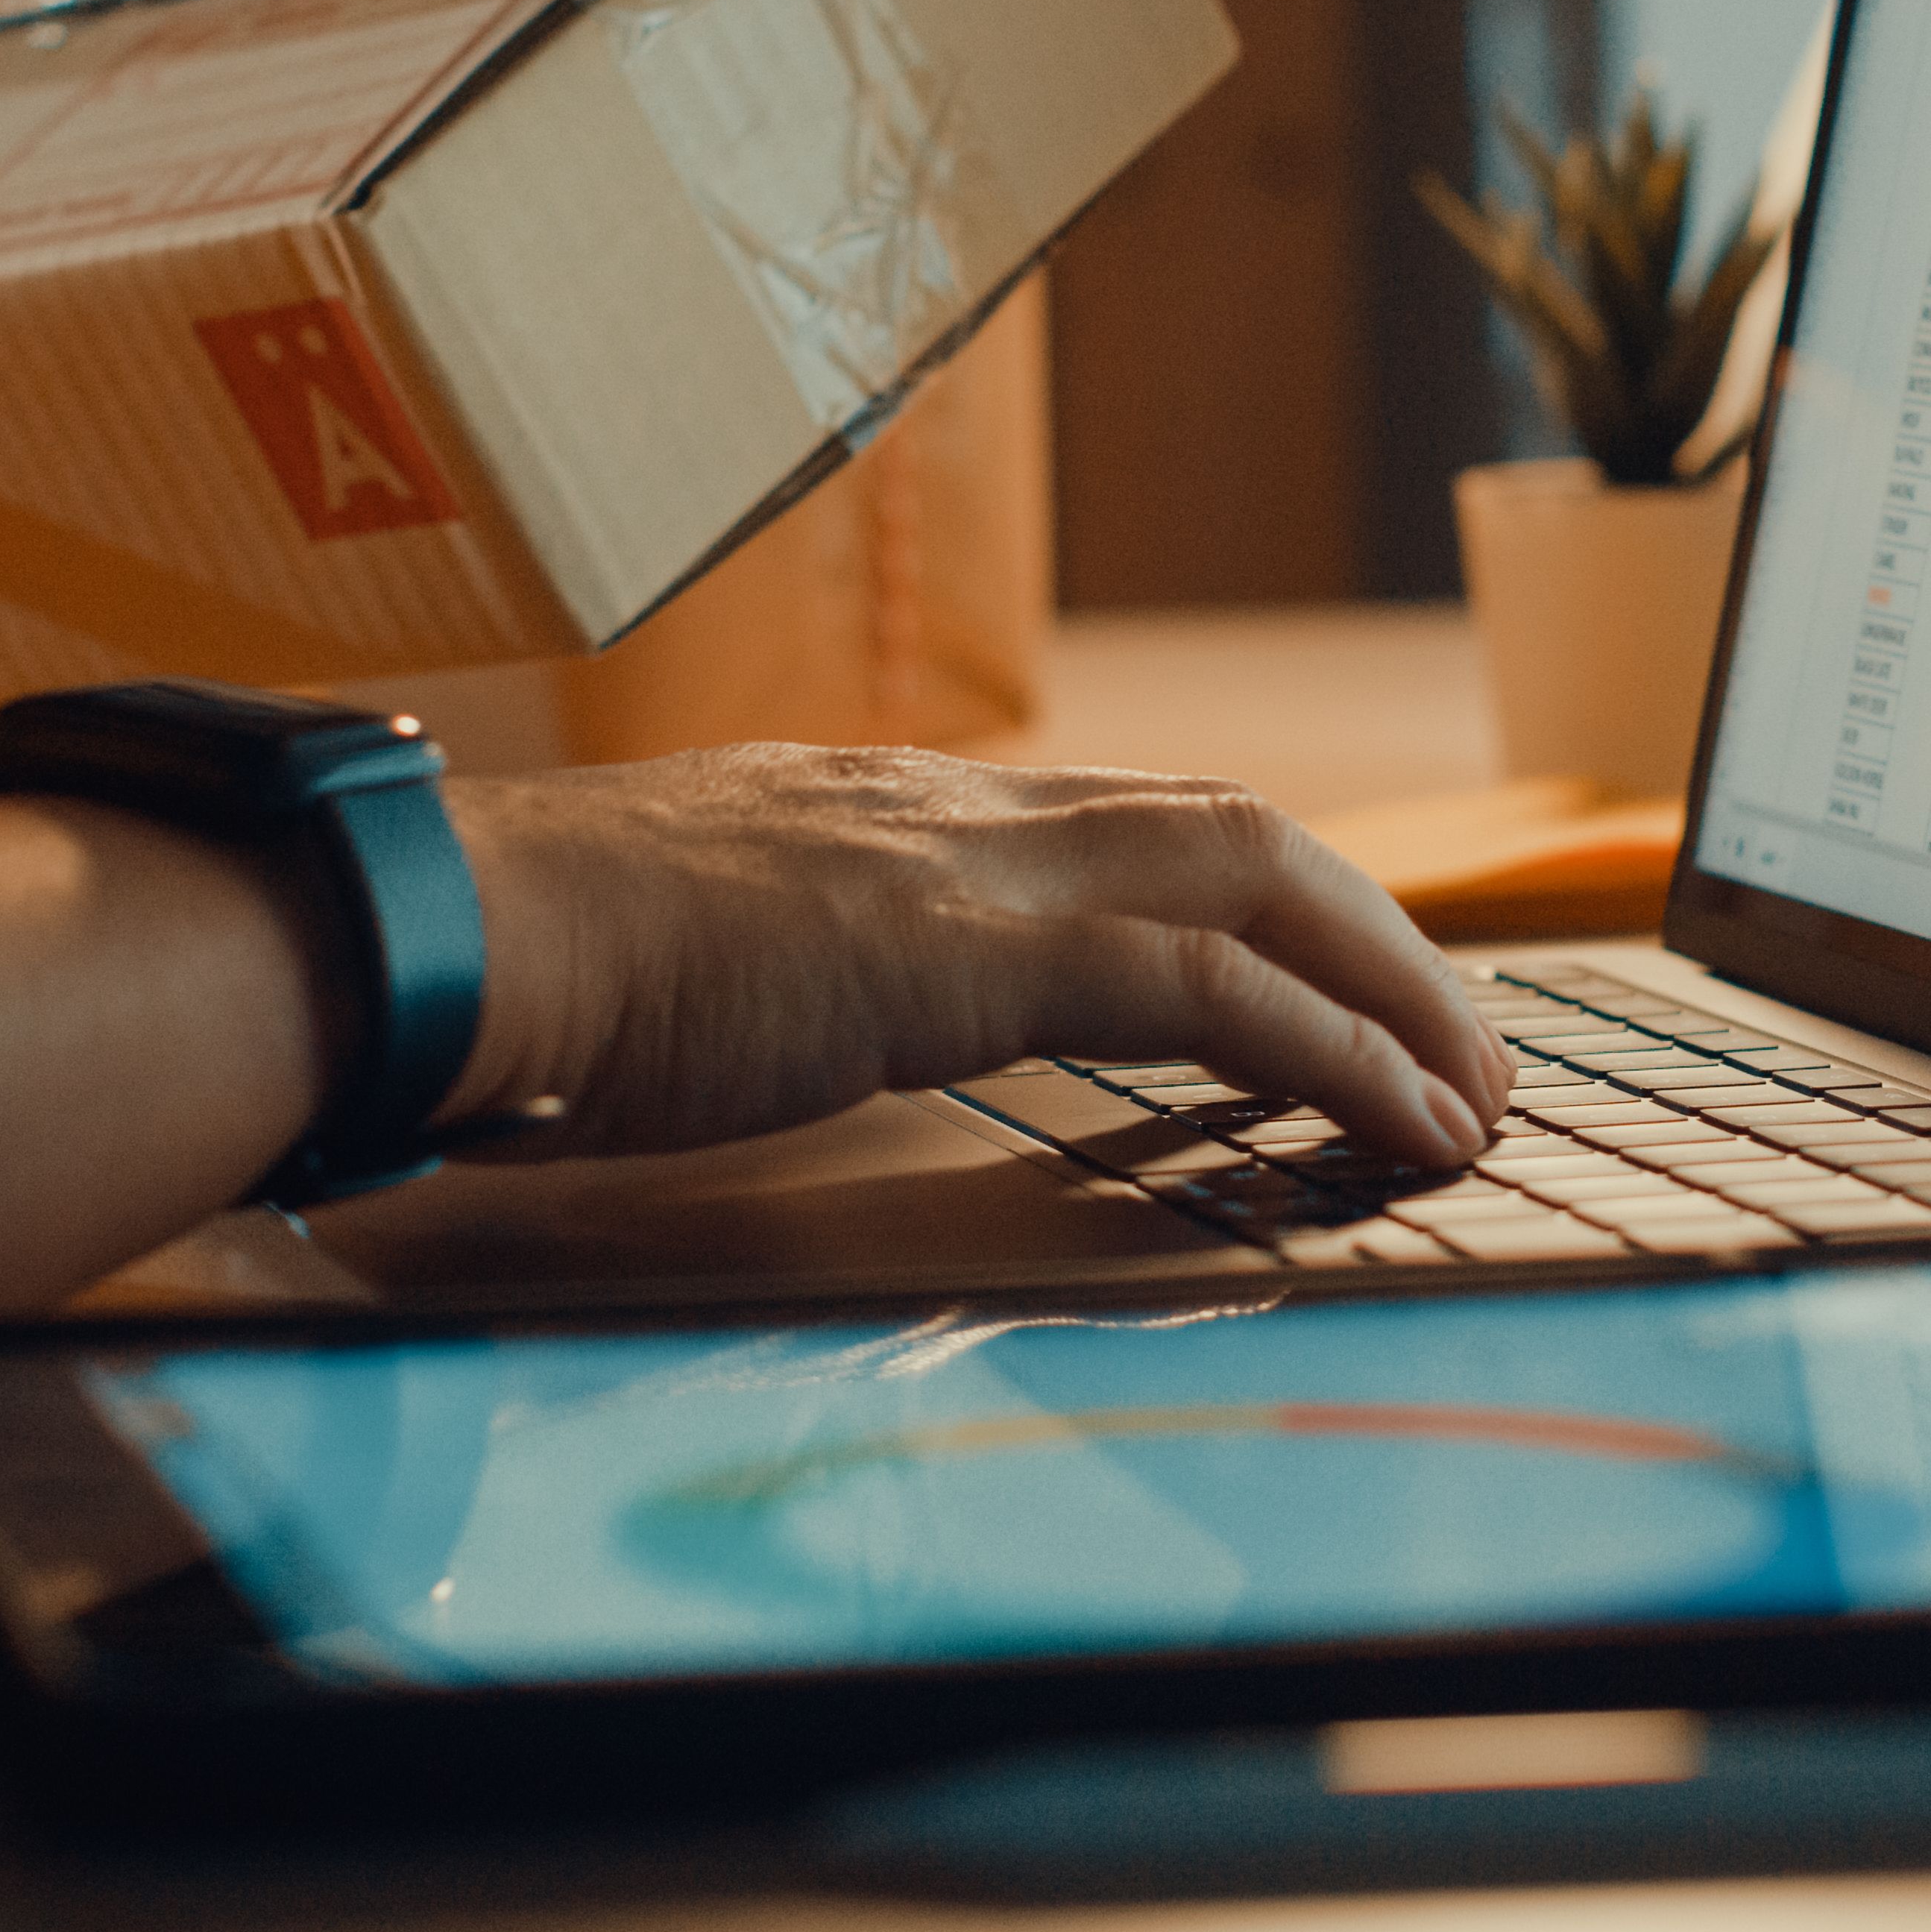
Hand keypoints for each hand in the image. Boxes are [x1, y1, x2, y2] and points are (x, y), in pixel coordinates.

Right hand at [447, 746, 1510, 1168]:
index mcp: (893, 811)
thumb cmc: (527, 969)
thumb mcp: (689, 953)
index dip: (1253, 897)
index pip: (1127, 821)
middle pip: (1235, 829)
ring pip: (1260, 881)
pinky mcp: (978, 950)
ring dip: (1391, 988)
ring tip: (1471, 1093)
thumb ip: (772, 969)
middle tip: (1461, 1044)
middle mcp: (958, 808)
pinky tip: (1403, 1123)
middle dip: (1373, 935)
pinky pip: (1215, 990)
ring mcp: (975, 865)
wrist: (459, 933)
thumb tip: (777, 1022)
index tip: (1329, 978)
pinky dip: (1334, 1052)